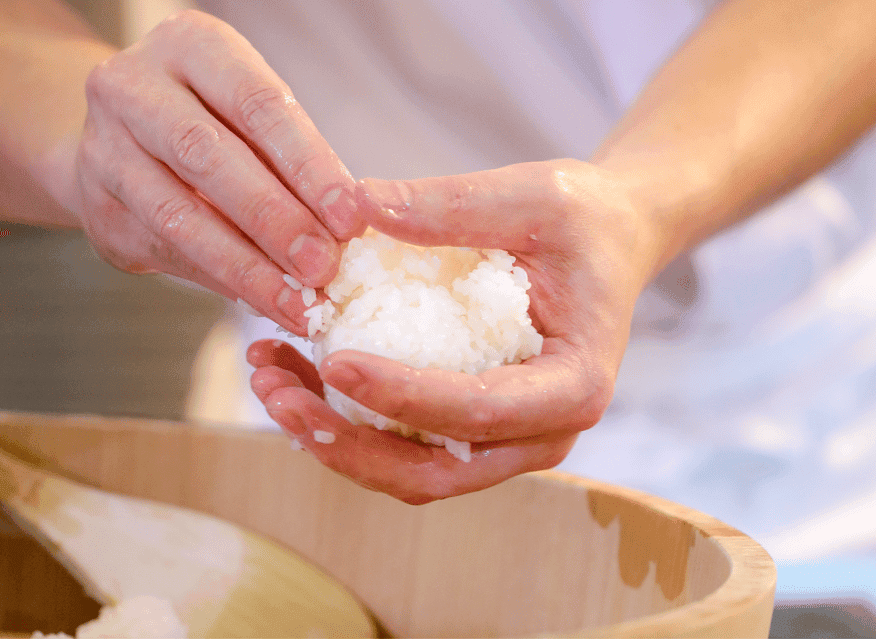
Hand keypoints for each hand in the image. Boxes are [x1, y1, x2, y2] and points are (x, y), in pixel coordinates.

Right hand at [71, 11, 360, 333]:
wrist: (121, 135)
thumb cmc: (214, 121)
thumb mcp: (250, 114)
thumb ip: (290, 160)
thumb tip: (342, 231)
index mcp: (189, 47)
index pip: (256, 104)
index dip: (307, 165)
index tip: (349, 218)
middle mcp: (131, 87)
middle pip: (207, 157)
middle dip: (274, 220)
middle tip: (322, 266)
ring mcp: (103, 149)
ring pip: (178, 217)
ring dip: (247, 268)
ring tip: (297, 303)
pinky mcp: (96, 209)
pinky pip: (167, 252)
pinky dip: (222, 283)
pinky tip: (264, 302)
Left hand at [248, 159, 661, 502]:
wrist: (607, 246)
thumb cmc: (583, 223)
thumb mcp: (533, 197)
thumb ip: (452, 206)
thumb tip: (355, 205)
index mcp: (573, 386)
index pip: (479, 411)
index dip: (402, 396)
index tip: (335, 360)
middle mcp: (541, 433)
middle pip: (432, 472)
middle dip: (345, 442)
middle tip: (276, 391)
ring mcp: (504, 440)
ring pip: (407, 470)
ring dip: (332, 436)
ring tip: (268, 377)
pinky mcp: (470, 429)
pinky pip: (402, 444)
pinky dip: (346, 419)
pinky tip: (296, 368)